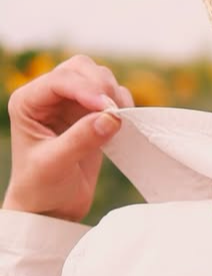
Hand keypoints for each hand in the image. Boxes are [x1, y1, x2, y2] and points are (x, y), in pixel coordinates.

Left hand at [3, 56, 133, 222]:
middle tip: (116, 110)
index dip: (85, 89)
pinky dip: (121, 102)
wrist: (51, 207)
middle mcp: (47, 97)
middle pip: (79, 68)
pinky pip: (111, 95)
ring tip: (118, 118)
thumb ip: (81, 139)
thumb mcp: (55, 164)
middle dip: (100, 84)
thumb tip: (112, 117)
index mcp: (27, 102)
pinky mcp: (89, 114)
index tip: (108, 108)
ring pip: (97, 77)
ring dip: (112, 92)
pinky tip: (120, 122)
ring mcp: (69, 104)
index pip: (59, 81)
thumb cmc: (41, 187)